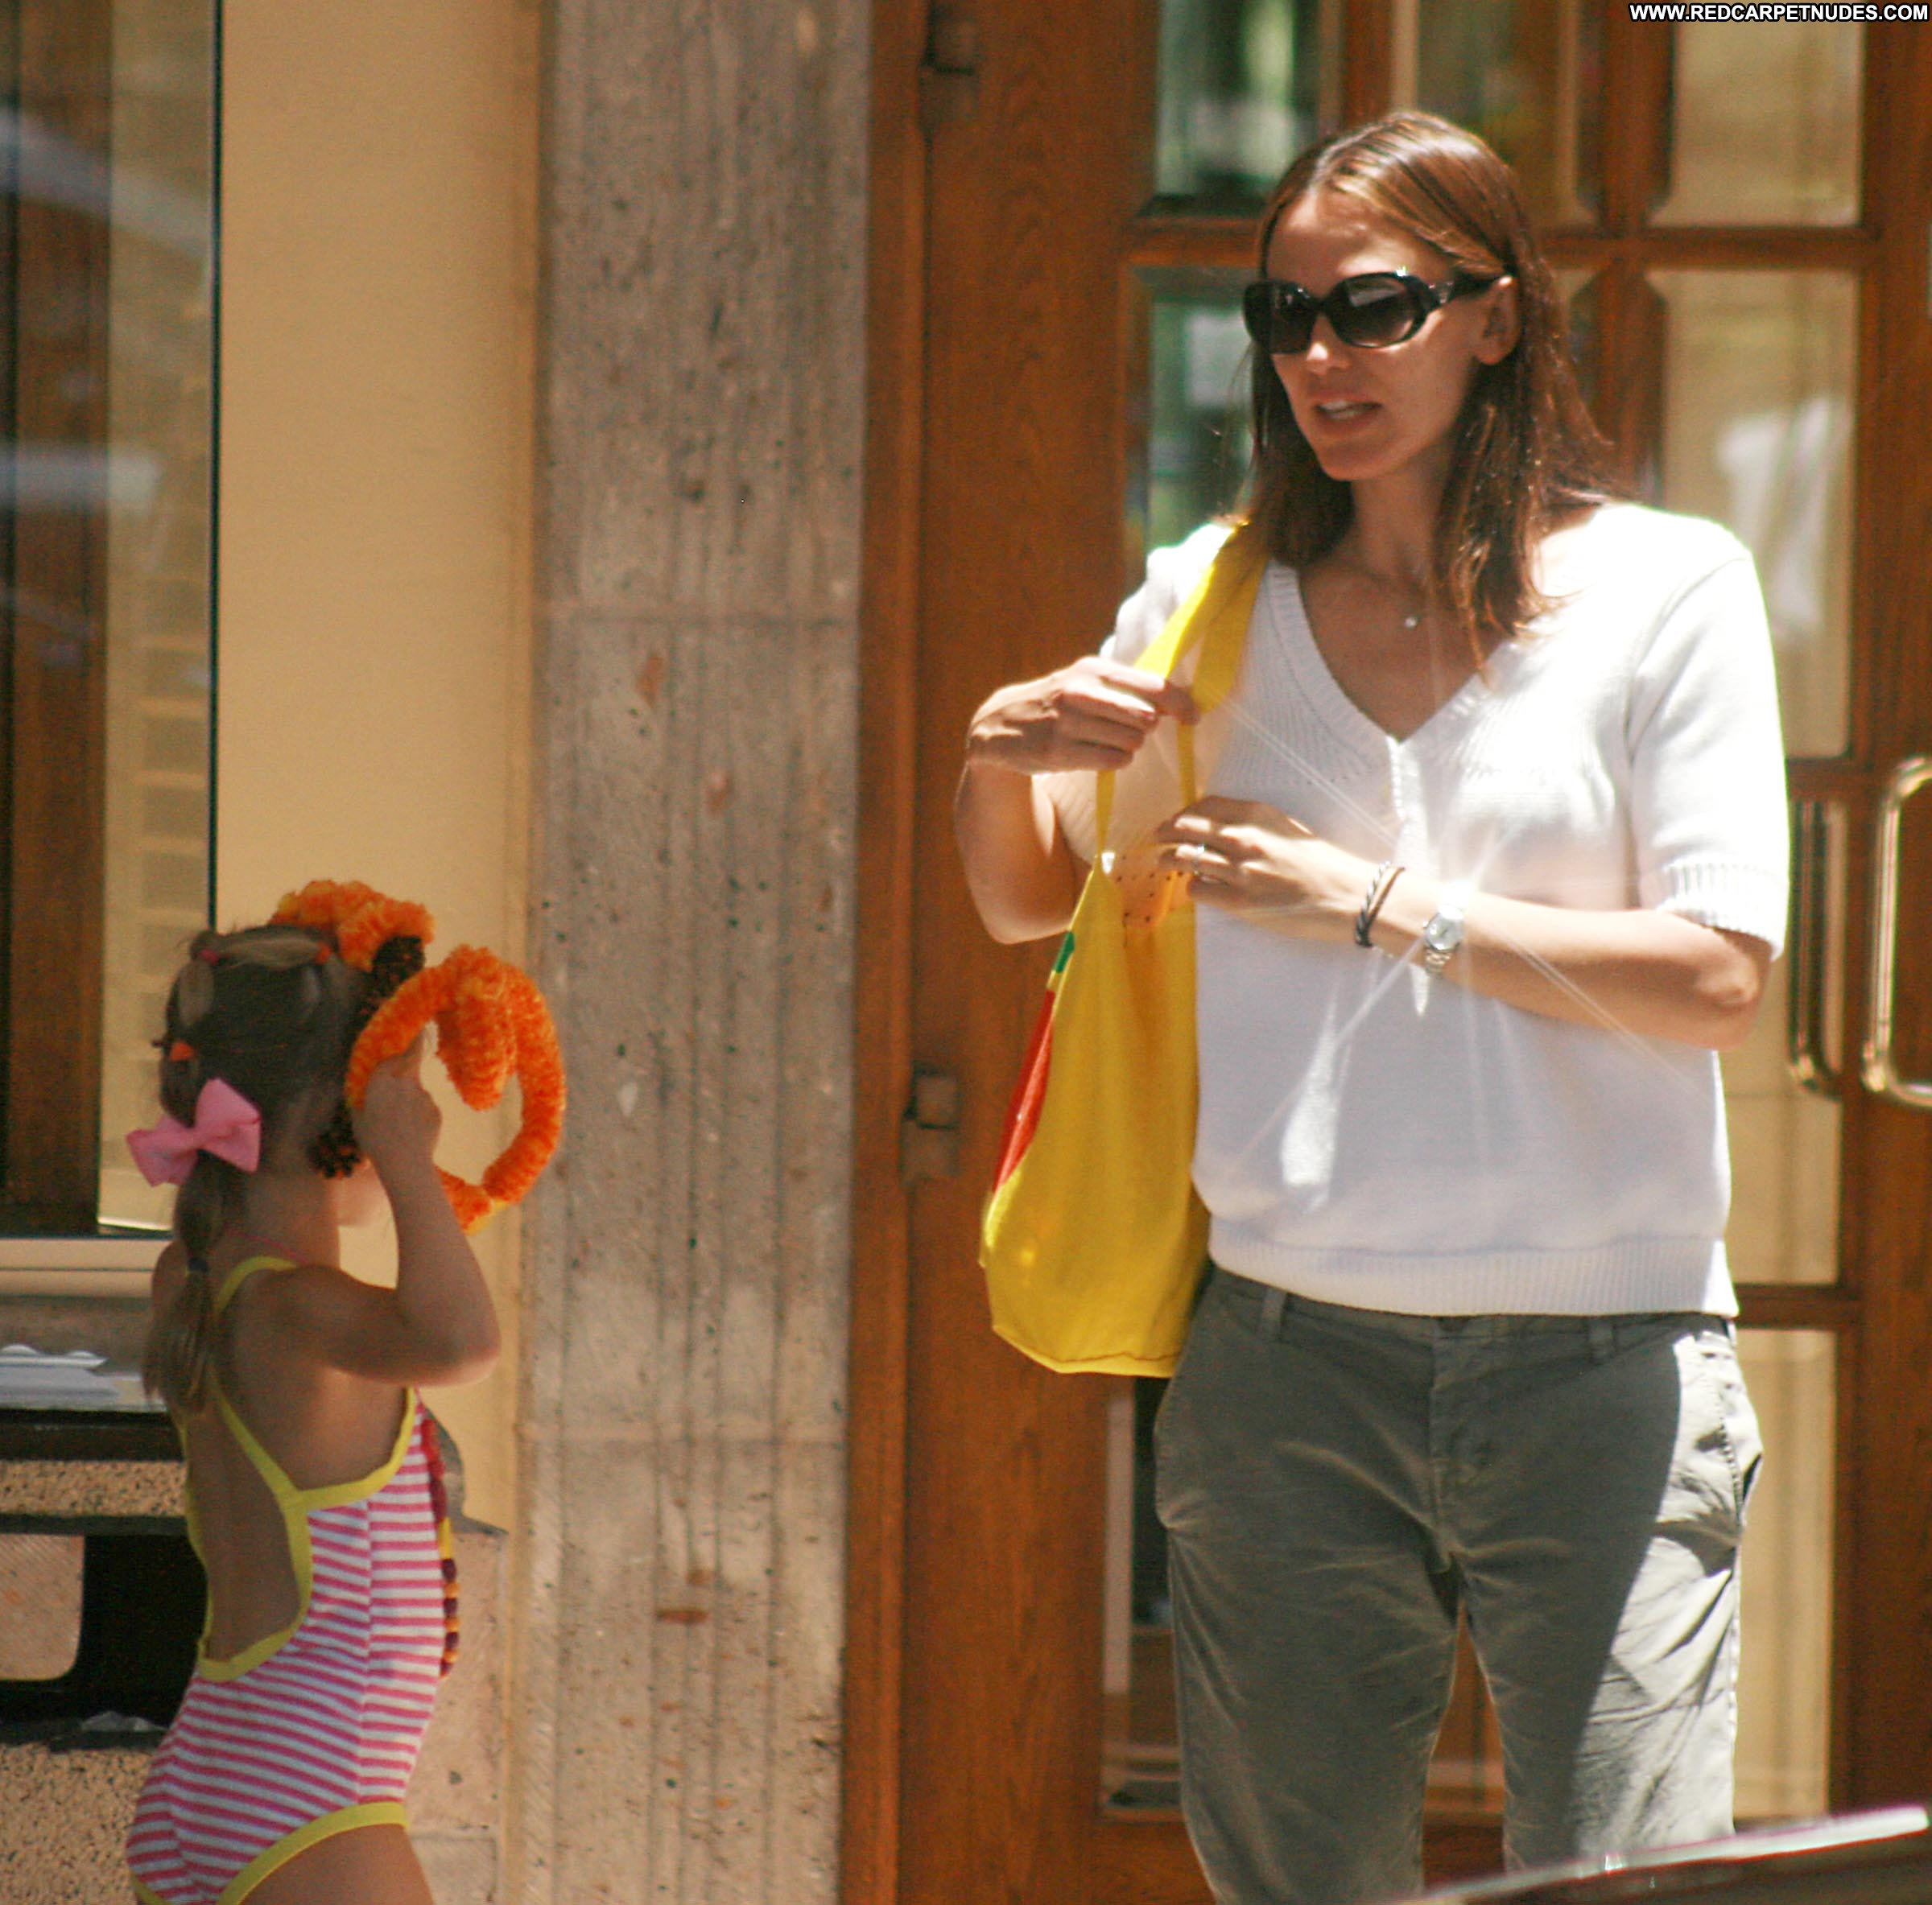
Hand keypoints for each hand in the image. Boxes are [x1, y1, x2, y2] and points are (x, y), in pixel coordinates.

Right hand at [351, 1036, 441, 1176]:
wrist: (405, 1161)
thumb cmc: (375, 1140)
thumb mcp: (358, 1119)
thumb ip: (360, 1099)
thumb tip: (361, 1090)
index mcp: (383, 1080)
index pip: (396, 1054)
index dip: (403, 1046)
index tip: (408, 1037)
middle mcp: (407, 1081)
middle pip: (411, 1065)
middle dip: (409, 1065)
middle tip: (401, 1077)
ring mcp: (425, 1095)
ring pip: (417, 1090)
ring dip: (410, 1099)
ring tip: (401, 1122)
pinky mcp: (436, 1110)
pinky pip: (426, 1107)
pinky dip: (419, 1114)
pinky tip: (412, 1132)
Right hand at [965, 658, 1195, 775]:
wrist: (999, 725)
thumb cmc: (1054, 702)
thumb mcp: (1083, 681)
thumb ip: (1125, 687)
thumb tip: (1175, 700)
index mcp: (1092, 670)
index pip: (1153, 686)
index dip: (1181, 703)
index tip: (1194, 717)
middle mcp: (1081, 692)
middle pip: (1146, 718)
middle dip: (1144, 728)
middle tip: (1124, 729)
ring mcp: (1068, 723)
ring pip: (1131, 742)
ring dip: (1127, 747)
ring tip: (1102, 740)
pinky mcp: (1059, 752)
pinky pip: (1113, 761)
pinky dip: (1113, 761)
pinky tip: (1094, 754)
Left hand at [1152, 796, 1369, 941]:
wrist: (1347, 895)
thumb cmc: (1322, 862)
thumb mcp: (1287, 828)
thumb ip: (1254, 823)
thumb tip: (1220, 826)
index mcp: (1256, 813)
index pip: (1203, 806)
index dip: (1183, 813)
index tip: (1177, 821)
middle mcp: (1243, 837)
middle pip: (1184, 827)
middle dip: (1165, 832)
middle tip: (1156, 838)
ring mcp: (1239, 870)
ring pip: (1183, 857)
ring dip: (1168, 859)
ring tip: (1162, 861)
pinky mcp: (1240, 901)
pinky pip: (1197, 889)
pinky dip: (1190, 886)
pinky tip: (1193, 887)